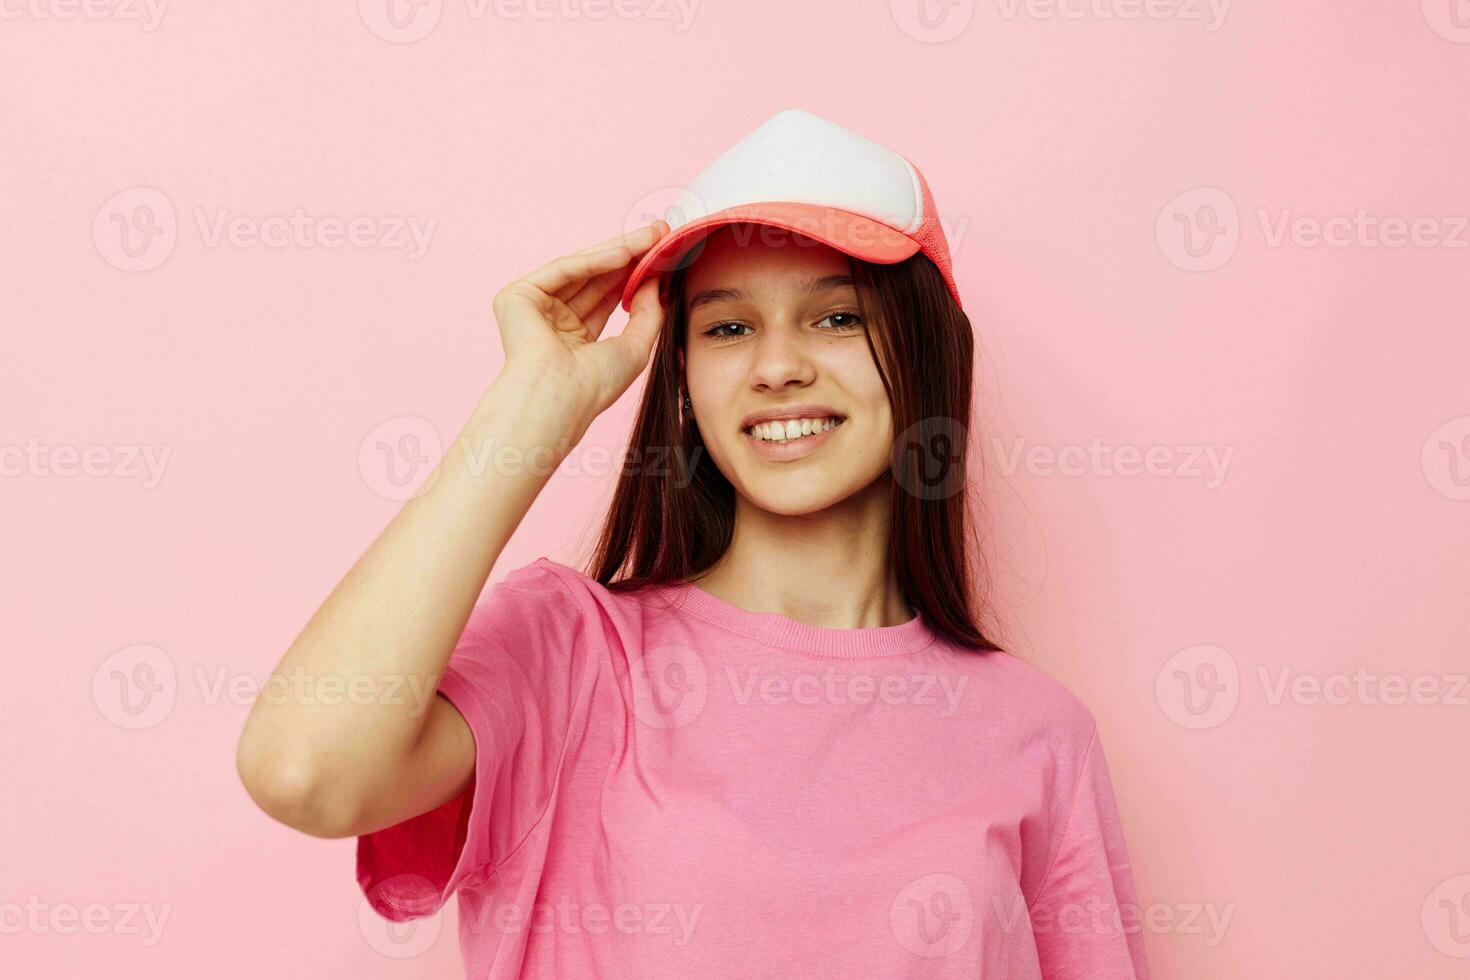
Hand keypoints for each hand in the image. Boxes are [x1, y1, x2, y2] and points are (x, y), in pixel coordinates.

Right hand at [491, 221, 670, 424]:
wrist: (559, 397)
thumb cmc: (594, 385)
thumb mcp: (635, 346)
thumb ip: (648, 313)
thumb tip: (656, 281)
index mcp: (574, 340)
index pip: (608, 298)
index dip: (636, 275)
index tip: (664, 254)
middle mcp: (552, 321)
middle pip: (596, 279)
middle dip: (630, 256)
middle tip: (660, 234)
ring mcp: (534, 307)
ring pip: (581, 269)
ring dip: (618, 251)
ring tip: (651, 237)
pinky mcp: (518, 295)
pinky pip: (563, 269)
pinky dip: (595, 259)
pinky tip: (625, 252)